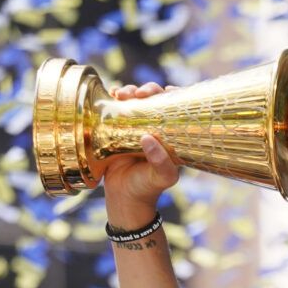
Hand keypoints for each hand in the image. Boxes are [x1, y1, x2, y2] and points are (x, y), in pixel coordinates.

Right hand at [102, 83, 182, 228]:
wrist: (123, 197)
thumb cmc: (147, 188)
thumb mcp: (160, 178)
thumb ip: (160, 162)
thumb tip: (149, 138)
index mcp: (170, 136)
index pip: (176, 109)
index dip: (174, 95)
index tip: (168, 90)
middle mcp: (154, 127)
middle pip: (154, 99)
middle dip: (147, 91)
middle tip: (140, 94)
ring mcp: (135, 126)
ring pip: (134, 100)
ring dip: (129, 91)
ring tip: (122, 95)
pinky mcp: (116, 129)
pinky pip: (115, 108)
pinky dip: (113, 98)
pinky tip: (112, 94)